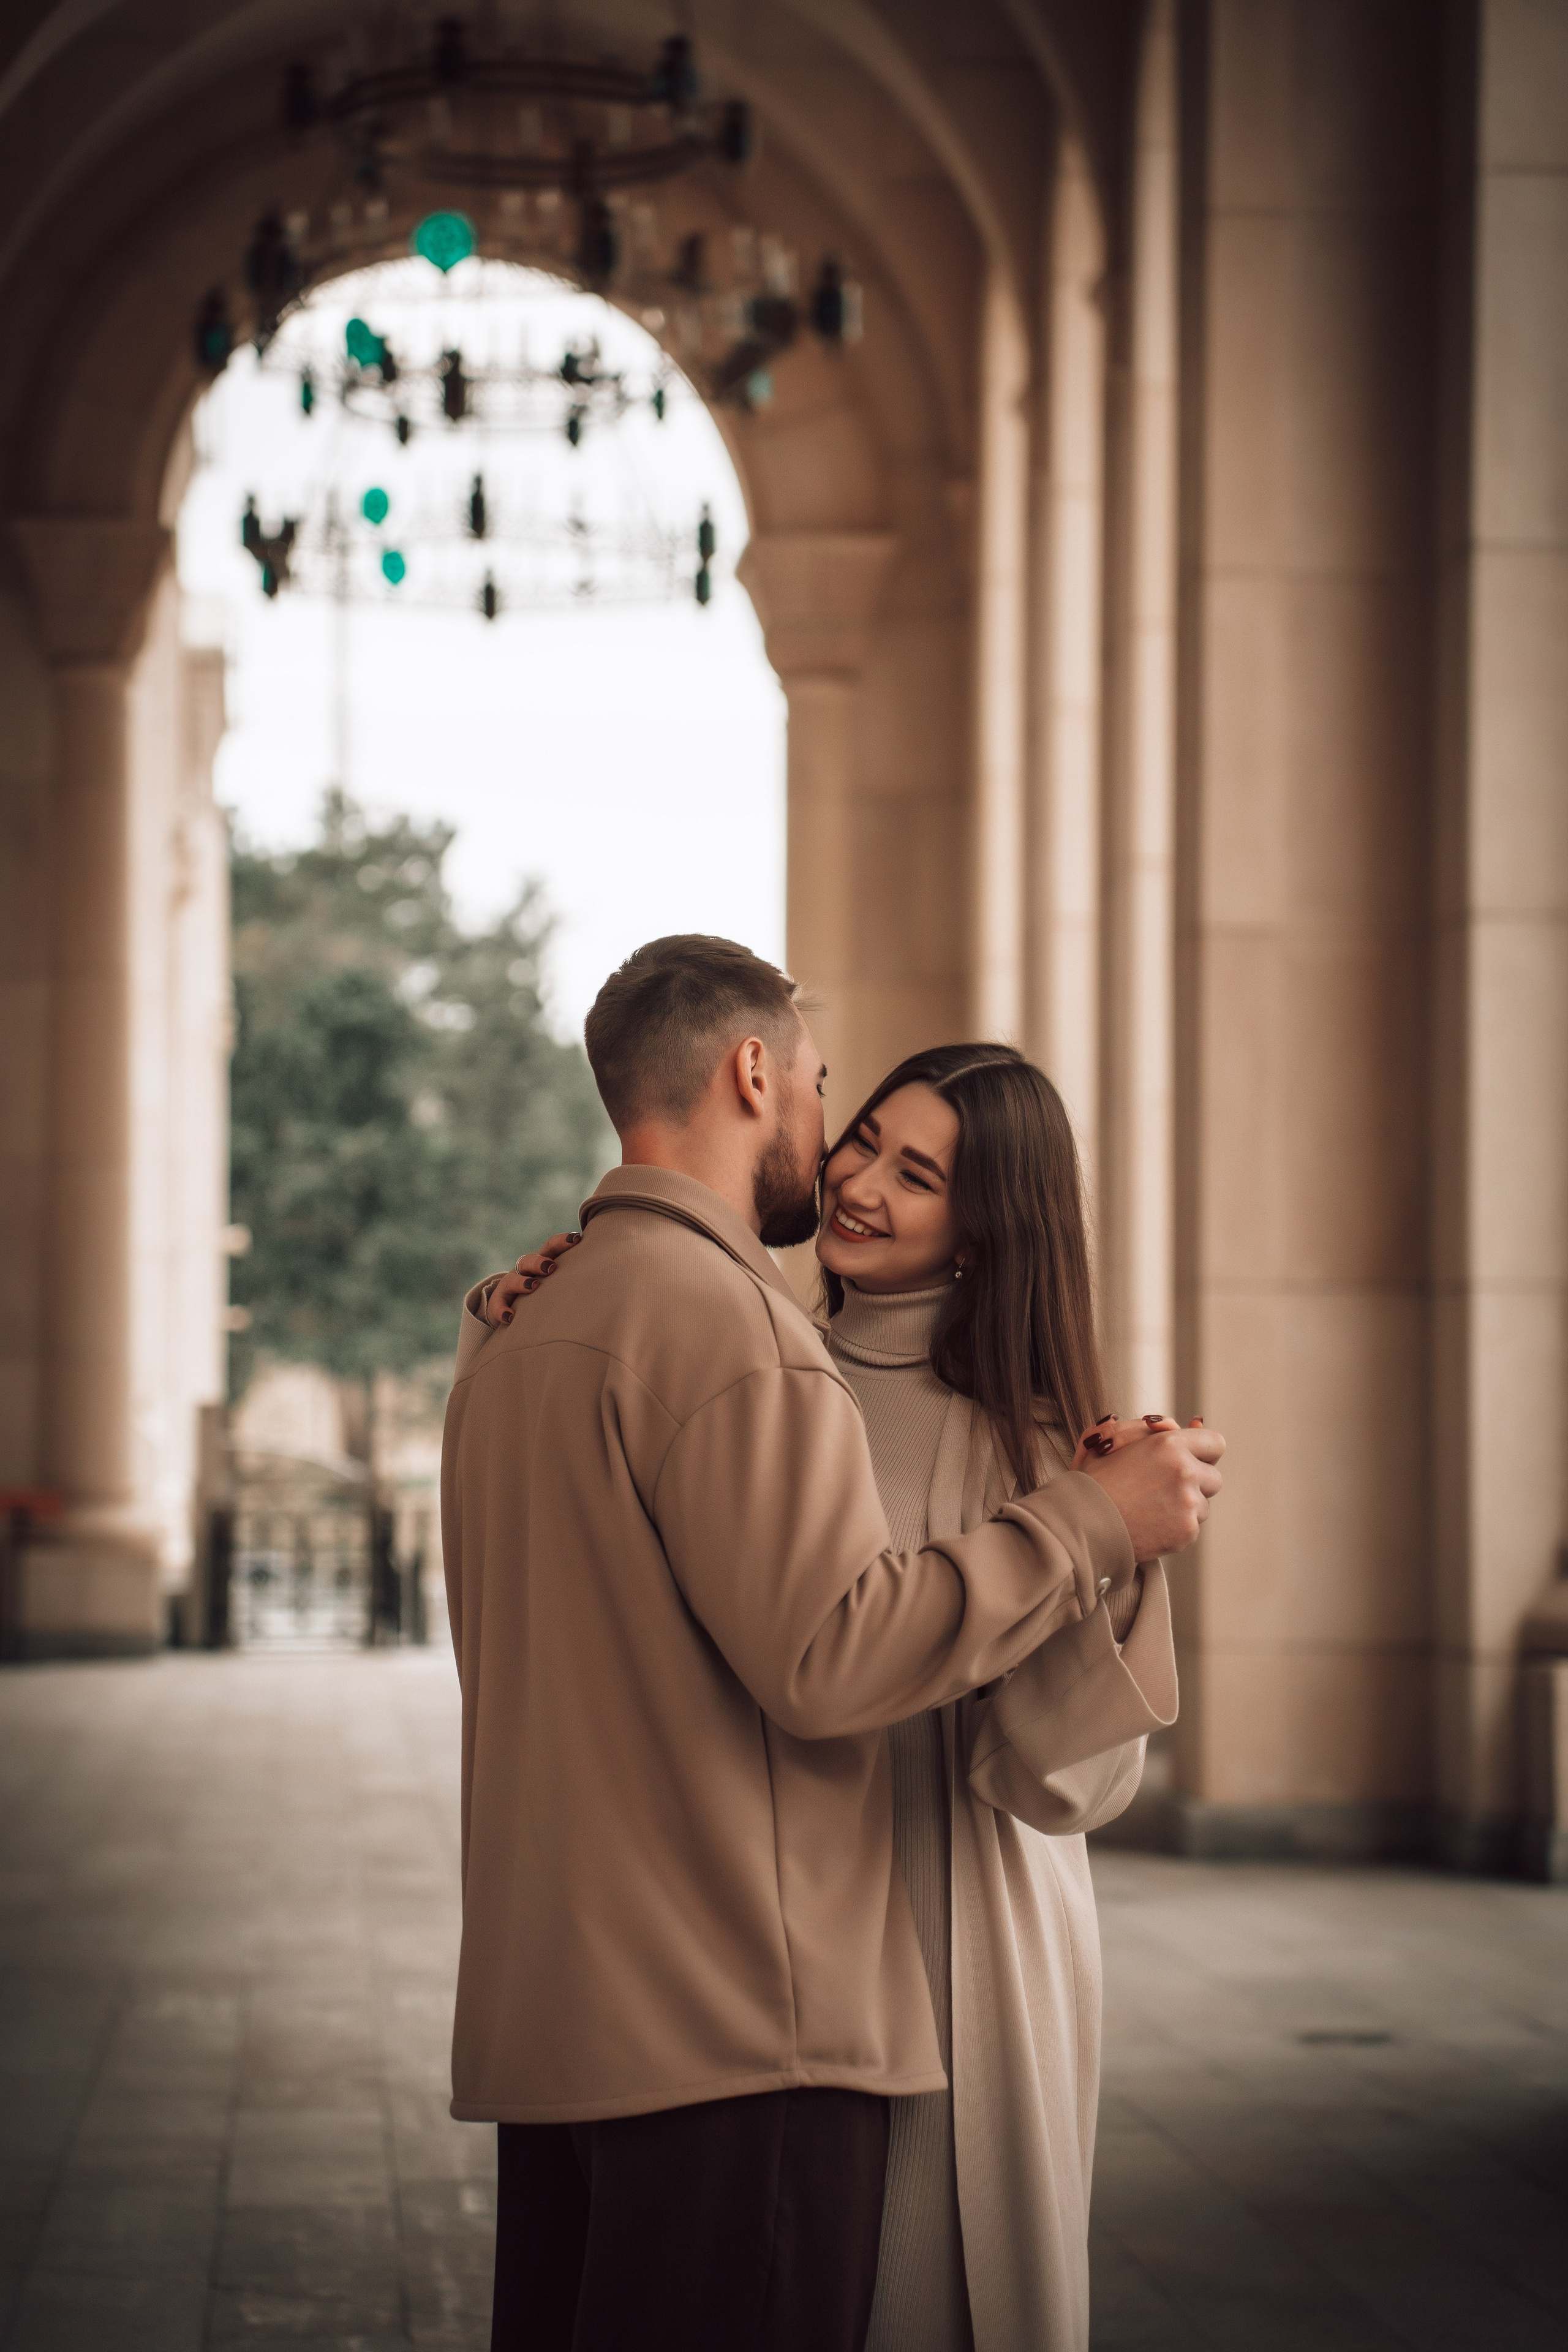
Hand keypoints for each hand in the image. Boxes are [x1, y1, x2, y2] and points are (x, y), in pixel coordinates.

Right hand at [483, 1232, 579, 1325]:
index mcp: (542, 1263)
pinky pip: (497, 1307)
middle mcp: (525, 1272)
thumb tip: (621, 1270)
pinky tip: (511, 1318)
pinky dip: (502, 1311)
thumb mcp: (563, 1284)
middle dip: (540, 1261)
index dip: (562, 1242)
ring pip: (511, 1279)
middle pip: (529, 1260)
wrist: (513, 1310)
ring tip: (533, 1287)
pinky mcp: (499, 1306)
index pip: (551, 1247)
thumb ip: (582, 1276)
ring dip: (522, 1282)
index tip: (577, 1239)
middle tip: (552, 1267)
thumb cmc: (549, 1295)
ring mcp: (510, 1288)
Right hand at [1075, 1415, 1223, 1560]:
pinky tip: (1149, 1524)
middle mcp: (1185, 1471)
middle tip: (1164, 1489)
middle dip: (1195, 1483)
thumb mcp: (1113, 1441)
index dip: (1203, 1453)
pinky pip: (1191, 1527)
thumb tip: (1192, 1421)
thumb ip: (1151, 1428)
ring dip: (1185, 1507)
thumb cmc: (1093, 1480)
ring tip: (1150, 1508)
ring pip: (1203, 1505)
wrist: (1079, 1524)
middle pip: (1214, 1478)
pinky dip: (1175, 1528)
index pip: (1215, 1443)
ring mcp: (1188, 1503)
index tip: (1192, 1461)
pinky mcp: (1187, 1531)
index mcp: (1168, 1444)